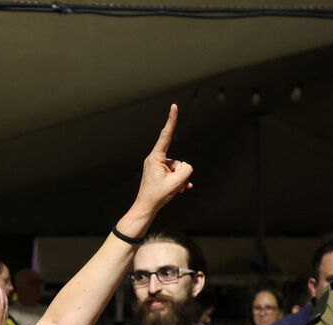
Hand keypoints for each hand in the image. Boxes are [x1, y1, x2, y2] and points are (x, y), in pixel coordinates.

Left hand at [128, 104, 194, 220]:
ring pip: (177, 168)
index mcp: (155, 157)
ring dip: (179, 180)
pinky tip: (180, 190)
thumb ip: (186, 170)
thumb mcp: (176, 182)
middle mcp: (155, 159)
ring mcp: (157, 166)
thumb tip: (186, 167)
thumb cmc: (157, 195)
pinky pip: (174, 173)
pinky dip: (178, 181)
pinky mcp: (159, 172)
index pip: (166, 135)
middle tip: (172, 187)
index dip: (171, 120)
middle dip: (181, 173)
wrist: (146, 208)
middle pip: (177, 160)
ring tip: (174, 190)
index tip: (173, 107)